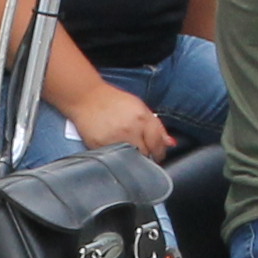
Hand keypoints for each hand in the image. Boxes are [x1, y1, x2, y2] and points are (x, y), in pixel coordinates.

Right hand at [53, 81, 178, 162]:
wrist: (86, 98)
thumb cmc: (114, 101)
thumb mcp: (139, 107)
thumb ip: (156, 126)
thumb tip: (171, 143)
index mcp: (142, 119)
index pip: (157, 145)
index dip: (160, 152)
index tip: (157, 154)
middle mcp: (129, 131)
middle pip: (145, 155)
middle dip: (146, 156)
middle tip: (142, 153)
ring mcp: (114, 140)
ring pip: (130, 160)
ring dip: (132, 159)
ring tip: (128, 151)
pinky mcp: (100, 147)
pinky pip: (114, 159)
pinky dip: (117, 158)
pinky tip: (115, 150)